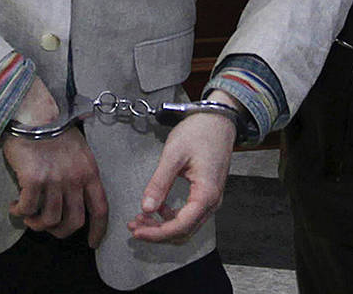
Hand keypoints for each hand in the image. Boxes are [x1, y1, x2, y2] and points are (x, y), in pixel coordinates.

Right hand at [2, 79, 108, 246]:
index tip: (90, 242)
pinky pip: (28, 208)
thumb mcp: (78, 149)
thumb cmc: (53, 126)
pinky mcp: (34, 180)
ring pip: (50, 220)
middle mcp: (75, 179)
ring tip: (27, 216)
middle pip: (74, 221)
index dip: (97, 230)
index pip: (100, 209)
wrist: (34, 111)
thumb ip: (80, 171)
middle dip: (60, 231)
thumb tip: (73, 195)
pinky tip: (14, 207)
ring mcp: (55, 180)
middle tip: (47, 227)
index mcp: (89, 171)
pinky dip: (20, 212)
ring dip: (37, 224)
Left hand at [129, 91, 238, 242]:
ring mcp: (210, 199)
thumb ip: (159, 183)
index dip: (157, 233)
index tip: (137, 231)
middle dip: (157, 233)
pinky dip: (171, 216)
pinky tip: (157, 207)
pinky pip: (189, 214)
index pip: (180, 227)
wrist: (218, 120)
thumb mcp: (174, 155)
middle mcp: (211, 202)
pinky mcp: (206, 194)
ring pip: (186, 225)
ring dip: (163, 226)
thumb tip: (146, 207)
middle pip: (184, 232)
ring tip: (141, 218)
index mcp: (206, 195)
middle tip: (134, 226)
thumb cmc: (200, 132)